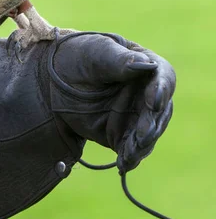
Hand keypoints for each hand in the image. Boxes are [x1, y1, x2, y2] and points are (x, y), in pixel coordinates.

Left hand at [50, 31, 175, 173]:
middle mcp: (146, 92)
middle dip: (152, 125)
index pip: (163, 77)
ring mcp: (136, 115)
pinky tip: (123, 164)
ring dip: (142, 146)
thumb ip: (119, 60)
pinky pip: (132, 148)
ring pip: (149, 133)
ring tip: (129, 155)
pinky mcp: (123, 133)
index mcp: (145, 66)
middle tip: (141, 137)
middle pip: (160, 111)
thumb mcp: (96, 54)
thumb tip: (145, 64)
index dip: (162, 90)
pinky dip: (130, 157)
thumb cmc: (79, 57)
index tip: (154, 103)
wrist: (55, 78)